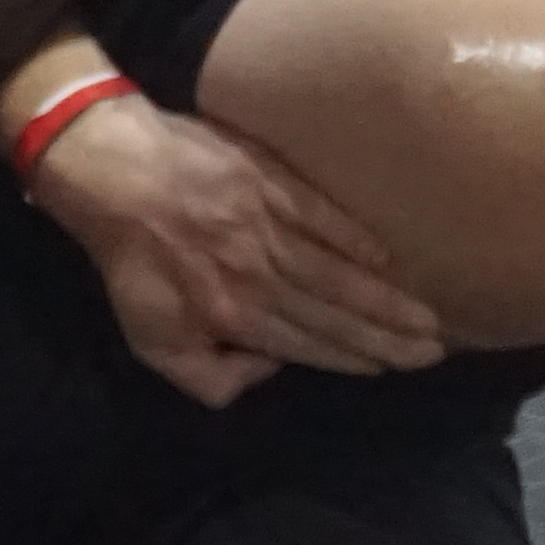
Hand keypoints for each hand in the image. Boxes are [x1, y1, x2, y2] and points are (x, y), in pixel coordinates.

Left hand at [24, 94, 449, 403]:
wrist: (113, 170)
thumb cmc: (130, 259)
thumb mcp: (151, 340)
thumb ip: (209, 374)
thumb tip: (266, 369)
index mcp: (234, 316)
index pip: (307, 345)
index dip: (351, 359)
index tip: (389, 368)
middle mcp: (261, 276)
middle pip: (336, 315)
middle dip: (387, 338)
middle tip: (431, 351)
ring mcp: (270, 227)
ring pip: (339, 274)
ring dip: (385, 299)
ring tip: (425, 316)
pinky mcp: (273, 183)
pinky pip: (324, 216)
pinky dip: (356, 239)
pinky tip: (385, 258)